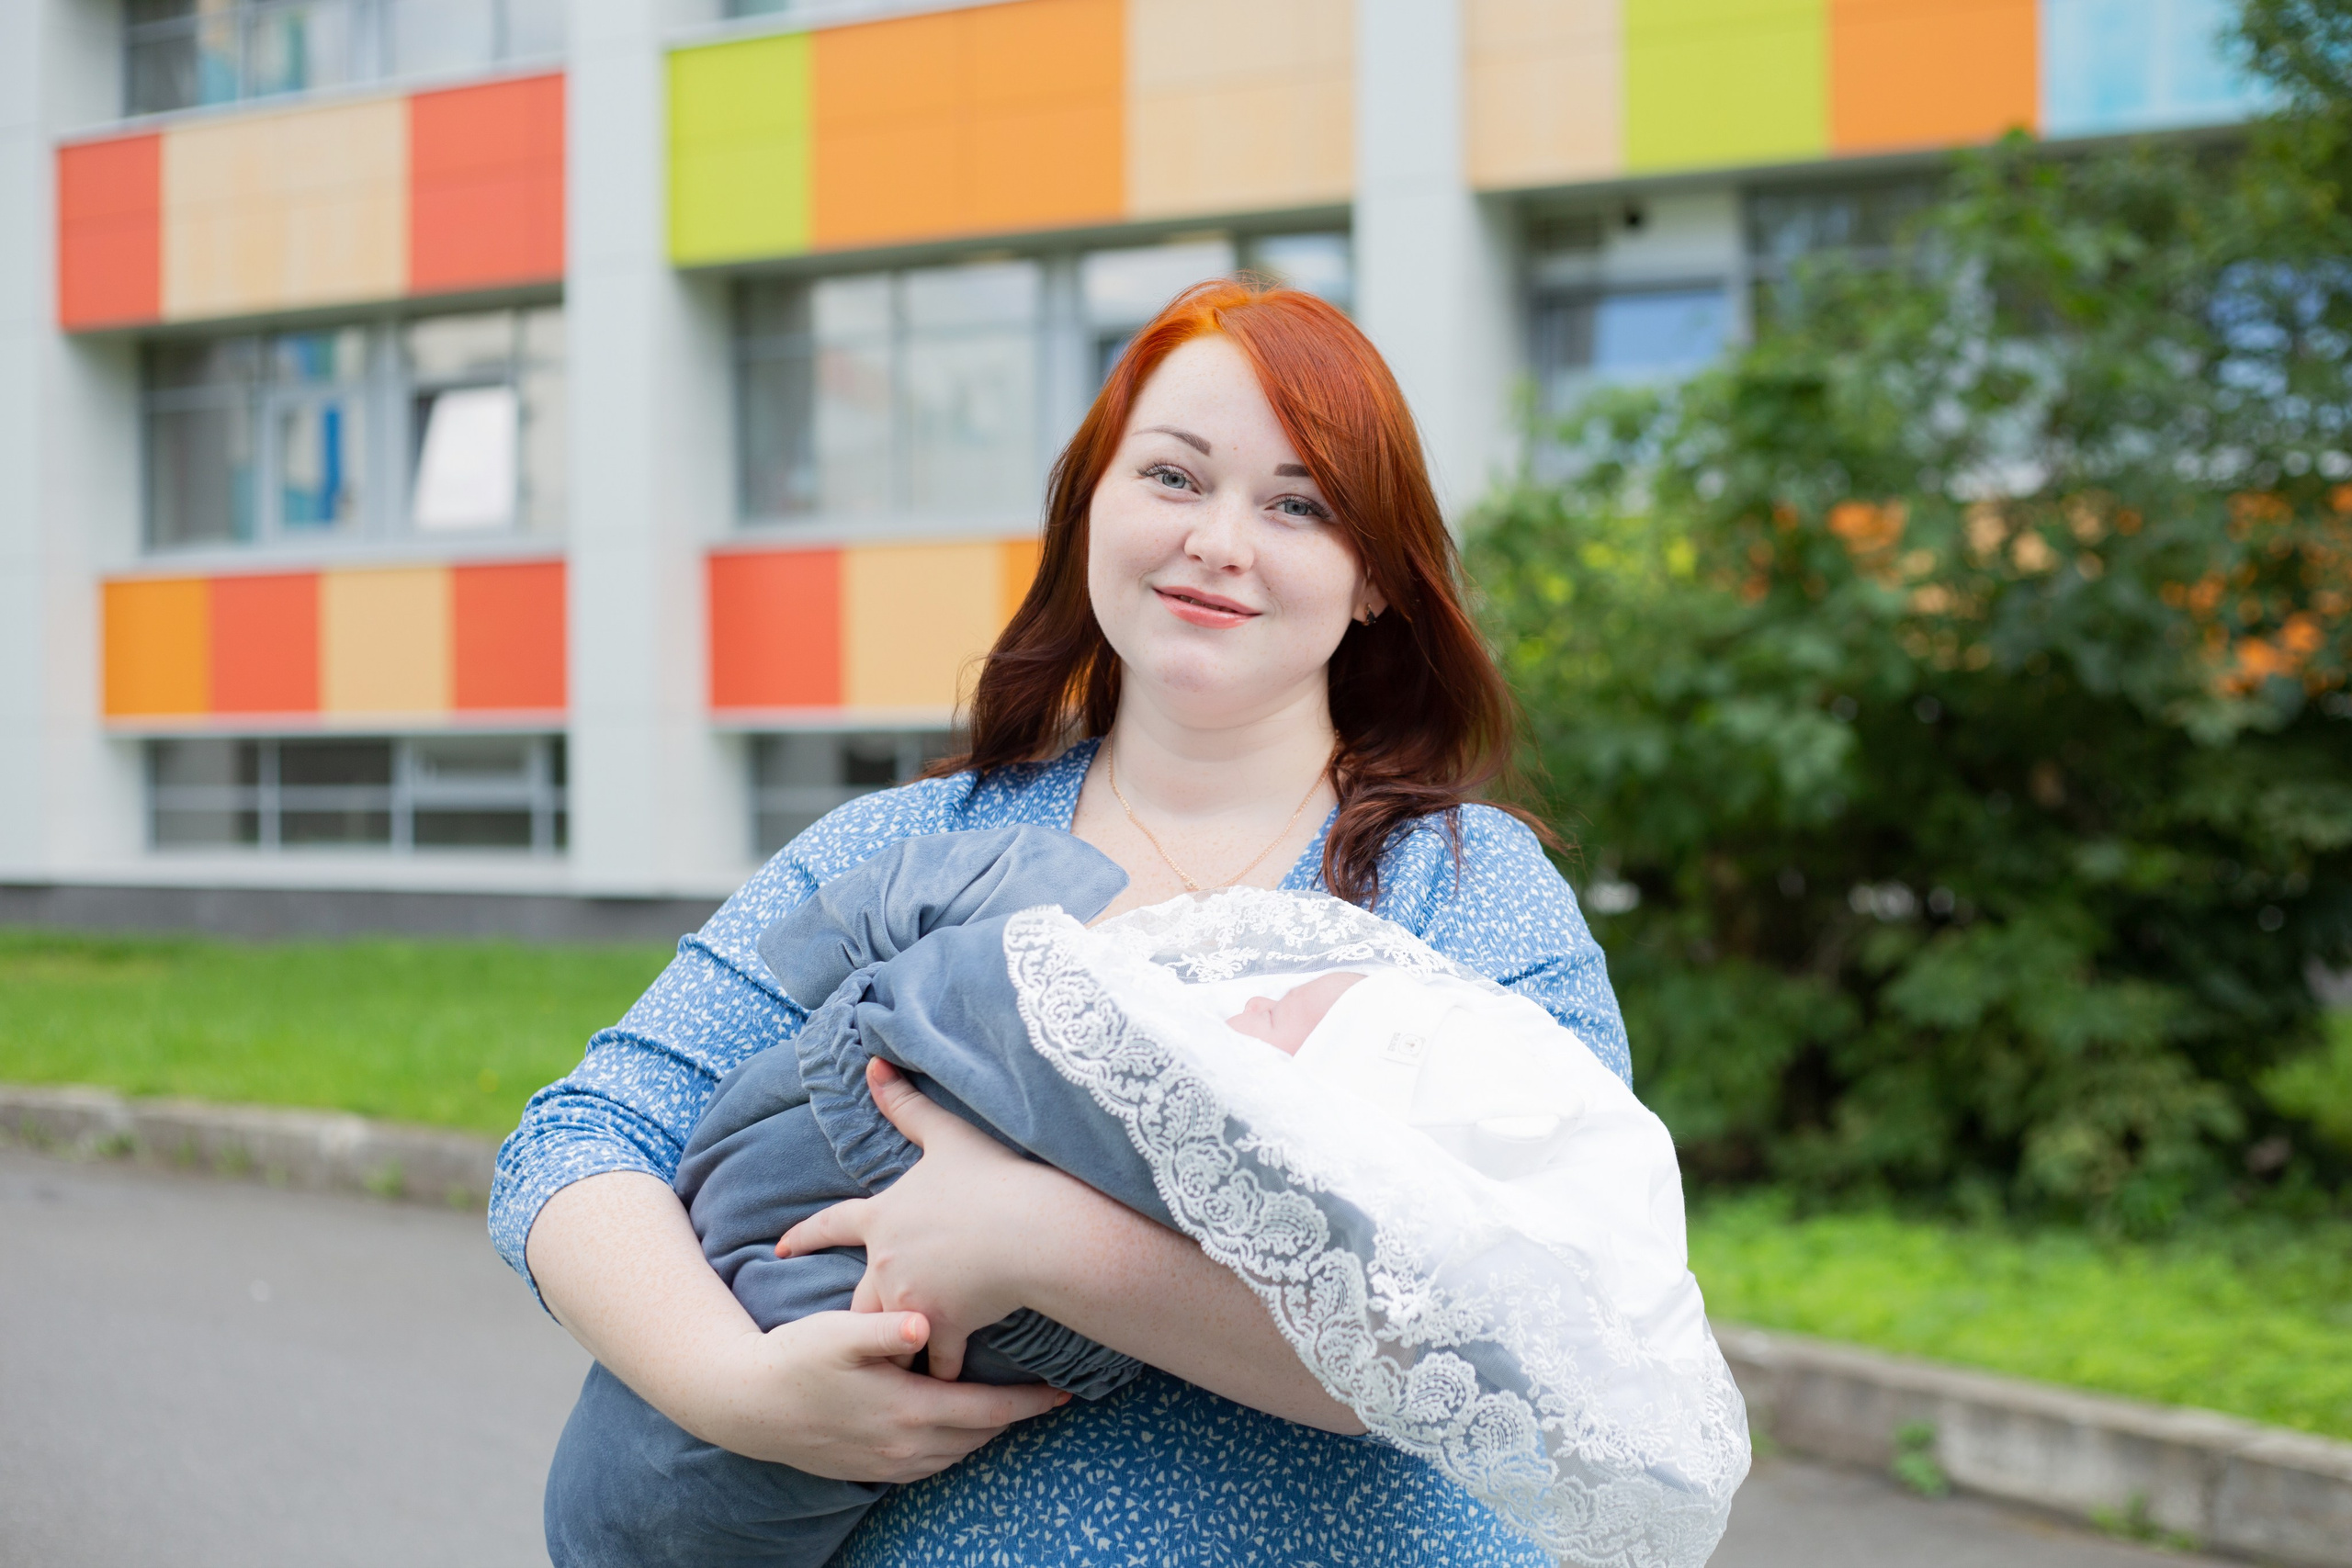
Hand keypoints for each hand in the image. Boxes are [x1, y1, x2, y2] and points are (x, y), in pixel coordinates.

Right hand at [697, 1307, 1067, 1481]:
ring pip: (957, 1454)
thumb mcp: (837, 1332)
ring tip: (1010, 1407)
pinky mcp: (869, 1470)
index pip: (986, 1412)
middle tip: (1047, 1396)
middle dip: (1015, 1418)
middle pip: (979, 1436)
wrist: (745, 1405)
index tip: (1064, 1392)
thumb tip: (926, 1323)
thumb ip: (884, 1328)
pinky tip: (956, 1426)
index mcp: (906, 1410)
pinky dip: (954, 1447)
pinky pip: (930, 1465)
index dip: (1029, 1403)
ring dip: (985, 1433)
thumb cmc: (793, 1359)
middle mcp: (903, 1446)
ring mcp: (886, 1464)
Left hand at [779, 1059, 1087, 1381]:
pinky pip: (934, 1361)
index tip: (780, 1247)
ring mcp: (909, 1299)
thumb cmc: (992, 1181)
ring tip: (886, 1374)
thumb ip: (906, 1104)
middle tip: (838, 1334)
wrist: (1030, 1231)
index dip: (806, 1235)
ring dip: (891, 1352)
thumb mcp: (947, 1136)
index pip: (831, 1224)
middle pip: (855, 1297)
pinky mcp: (941, 1328)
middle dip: (852, 1315)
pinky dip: (939, 1373)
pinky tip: (944, 1391)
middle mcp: (885, 1262)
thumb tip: (873, 1061)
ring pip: (887, 1334)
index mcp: (883, 1217)